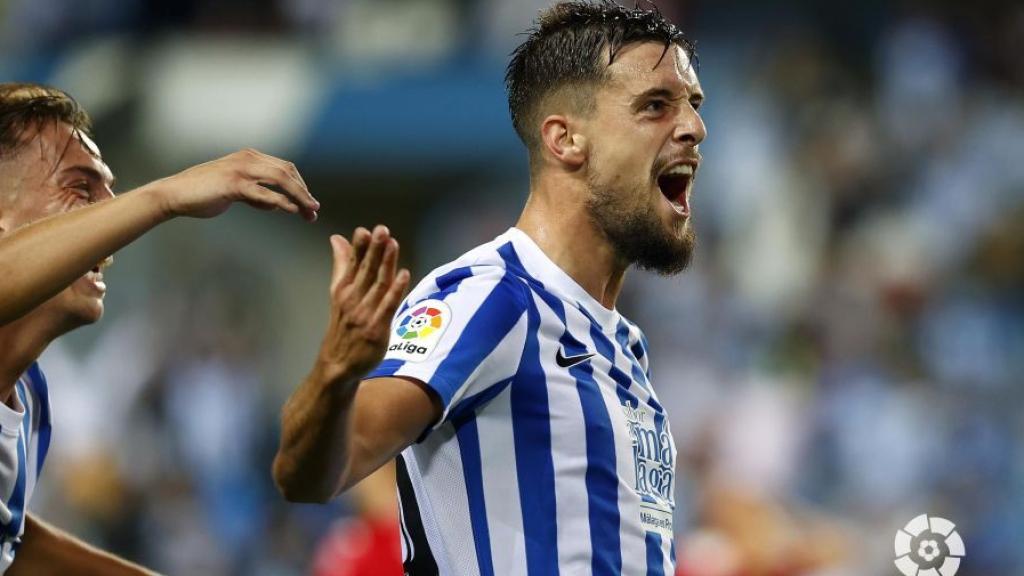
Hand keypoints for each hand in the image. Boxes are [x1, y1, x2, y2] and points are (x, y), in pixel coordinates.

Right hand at [147, 148, 319, 220]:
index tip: (309, 204)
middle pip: (287, 172)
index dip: (300, 186)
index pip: (285, 168)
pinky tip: (291, 211)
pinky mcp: (233, 184)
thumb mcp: (235, 191)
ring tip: (309, 212)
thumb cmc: (203, 194)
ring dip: (299, 196)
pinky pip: (264, 192)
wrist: (175, 194)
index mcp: (249, 157)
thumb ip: (256, 194)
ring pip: (280, 180)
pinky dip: (281, 201)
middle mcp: (248, 159)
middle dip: (304, 193)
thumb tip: (276, 203)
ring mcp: (240, 170)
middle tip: (314, 212)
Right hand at [317, 225, 410, 379]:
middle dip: (374, 250)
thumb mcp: (338, 293)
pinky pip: (388, 306)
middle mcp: (352, 299)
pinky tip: (404, 275)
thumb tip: (337, 238)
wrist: (338, 364)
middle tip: (381, 230)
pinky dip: (395, 290)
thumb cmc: (342, 325)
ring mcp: (364, 314)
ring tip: (392, 245)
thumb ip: (341, 264)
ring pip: (377, 284)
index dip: (359, 247)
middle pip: (365, 271)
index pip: (352, 263)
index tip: (365, 230)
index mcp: (343, 289)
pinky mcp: (377, 328)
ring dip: (385, 264)